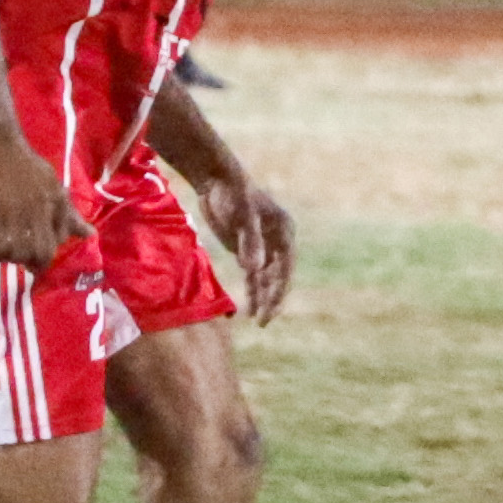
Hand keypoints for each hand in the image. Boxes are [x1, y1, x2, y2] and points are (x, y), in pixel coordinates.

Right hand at [0, 133, 81, 272]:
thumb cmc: (22, 163)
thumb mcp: (51, 184)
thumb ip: (68, 212)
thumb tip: (90, 234)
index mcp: (58, 200)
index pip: (62, 239)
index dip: (49, 248)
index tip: (37, 249)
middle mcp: (41, 208)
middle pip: (44, 253)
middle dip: (35, 263)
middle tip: (25, 262)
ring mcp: (17, 211)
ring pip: (21, 254)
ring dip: (14, 259)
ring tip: (7, 252)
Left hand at [204, 171, 295, 325]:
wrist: (216, 180)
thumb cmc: (232, 193)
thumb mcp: (242, 215)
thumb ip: (249, 241)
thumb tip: (254, 270)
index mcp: (284, 231)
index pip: (285, 267)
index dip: (279, 288)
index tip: (271, 307)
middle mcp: (278, 241)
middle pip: (279, 276)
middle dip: (272, 299)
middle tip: (264, 321)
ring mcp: (264, 246)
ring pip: (267, 278)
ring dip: (263, 298)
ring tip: (259, 321)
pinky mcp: (248, 249)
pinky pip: (254, 275)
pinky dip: (252, 290)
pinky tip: (249, 308)